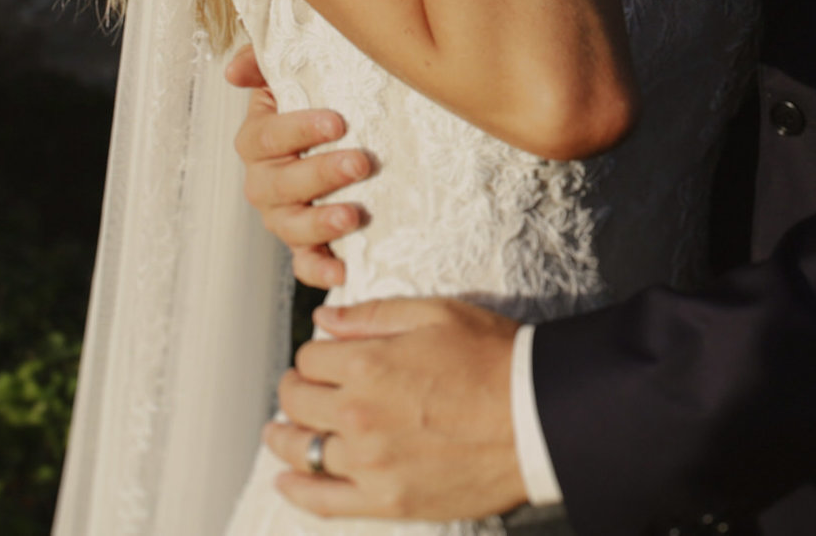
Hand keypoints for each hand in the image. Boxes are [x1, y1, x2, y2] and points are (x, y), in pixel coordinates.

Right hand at [226, 46, 369, 289]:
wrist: (342, 140)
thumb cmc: (317, 102)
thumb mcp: (289, 76)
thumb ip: (263, 62)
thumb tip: (235, 70)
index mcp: (258, 140)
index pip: (268, 136)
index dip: (299, 129)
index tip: (337, 122)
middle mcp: (264, 182)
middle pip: (281, 184)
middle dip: (321, 174)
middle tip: (359, 164)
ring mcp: (283, 216)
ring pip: (291, 226)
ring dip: (321, 223)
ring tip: (353, 216)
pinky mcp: (307, 245)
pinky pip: (305, 263)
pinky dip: (320, 269)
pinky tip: (345, 269)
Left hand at [265, 298, 525, 520]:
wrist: (537, 416)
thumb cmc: (493, 359)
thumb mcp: (435, 315)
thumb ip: (372, 316)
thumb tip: (325, 319)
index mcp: (366, 365)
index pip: (310, 358)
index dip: (315, 355)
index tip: (325, 359)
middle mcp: (358, 416)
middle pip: (297, 402)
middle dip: (294, 390)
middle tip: (302, 390)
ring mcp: (369, 463)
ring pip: (301, 450)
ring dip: (283, 437)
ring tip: (279, 432)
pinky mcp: (387, 500)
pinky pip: (322, 500)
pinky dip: (296, 490)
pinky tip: (286, 479)